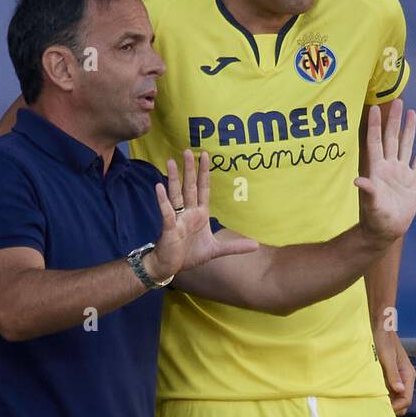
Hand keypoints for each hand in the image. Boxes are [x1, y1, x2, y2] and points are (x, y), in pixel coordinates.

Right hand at [151, 149, 256, 277]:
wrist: (171, 266)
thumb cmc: (190, 255)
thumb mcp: (216, 250)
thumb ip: (235, 246)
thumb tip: (256, 245)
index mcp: (199, 214)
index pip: (203, 189)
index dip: (204, 173)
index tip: (205, 155)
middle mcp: (188, 213)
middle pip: (189, 187)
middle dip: (189, 169)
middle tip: (188, 150)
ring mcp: (177, 218)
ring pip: (175, 195)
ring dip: (173, 179)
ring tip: (170, 162)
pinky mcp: (169, 228)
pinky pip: (166, 212)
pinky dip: (163, 201)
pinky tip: (159, 187)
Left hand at [355, 101, 415, 243]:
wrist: (387, 232)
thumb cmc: (375, 221)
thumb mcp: (371, 206)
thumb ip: (368, 192)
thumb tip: (358, 181)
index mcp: (377, 170)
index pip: (375, 142)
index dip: (375, 126)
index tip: (374, 108)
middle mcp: (389, 167)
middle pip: (392, 138)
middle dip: (394, 120)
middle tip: (397, 101)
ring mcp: (401, 173)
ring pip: (406, 146)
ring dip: (409, 130)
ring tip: (411, 112)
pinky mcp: (413, 181)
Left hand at [375, 328, 415, 416]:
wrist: (379, 326)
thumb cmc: (382, 339)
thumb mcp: (386, 356)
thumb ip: (393, 374)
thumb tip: (400, 390)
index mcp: (408, 374)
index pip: (407, 399)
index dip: (395, 407)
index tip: (381, 408)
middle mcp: (405, 378)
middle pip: (402, 402)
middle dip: (392, 406)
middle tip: (375, 406)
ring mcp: (397, 378)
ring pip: (395, 398)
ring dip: (386, 401)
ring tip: (372, 400)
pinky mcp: (389, 375)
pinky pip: (388, 391)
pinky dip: (382, 394)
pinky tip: (371, 392)